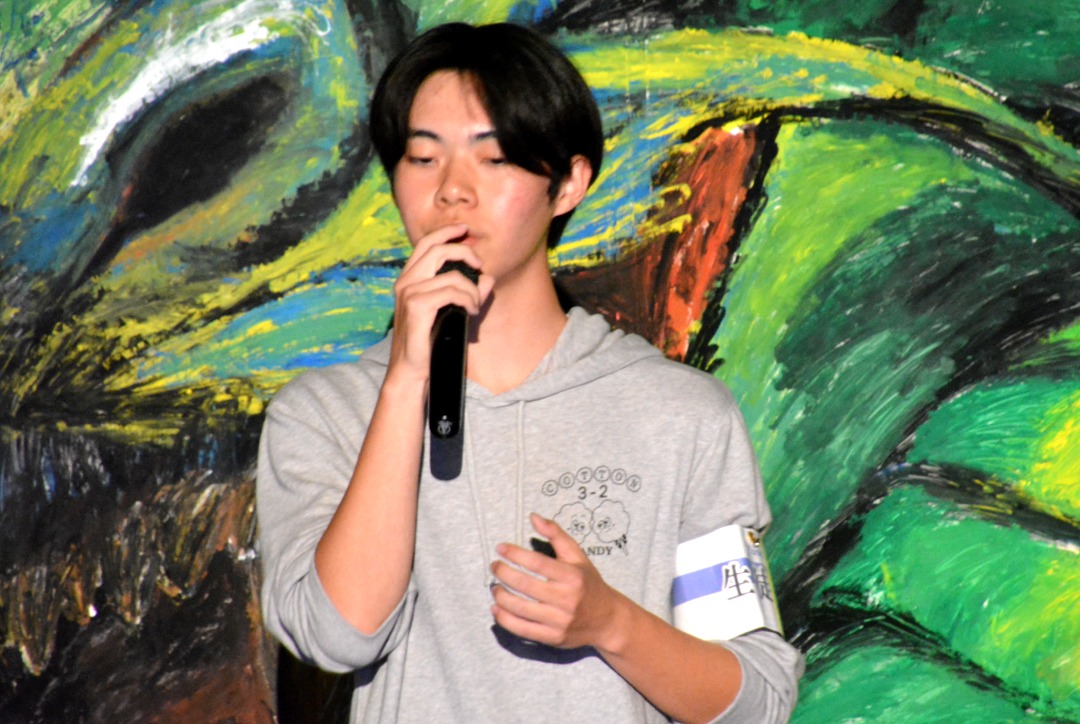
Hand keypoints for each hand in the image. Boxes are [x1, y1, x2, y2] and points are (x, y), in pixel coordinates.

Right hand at [387, 224, 493, 383]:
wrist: (412, 369)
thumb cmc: (431, 340)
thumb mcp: (451, 311)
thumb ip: (468, 293)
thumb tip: (488, 278)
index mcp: (409, 278)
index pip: (426, 244)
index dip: (446, 232)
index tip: (464, 229)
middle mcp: (406, 282)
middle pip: (438, 250)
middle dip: (465, 253)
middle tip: (480, 265)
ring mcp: (409, 293)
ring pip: (452, 275)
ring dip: (472, 290)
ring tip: (475, 305)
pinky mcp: (417, 306)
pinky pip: (452, 292)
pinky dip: (468, 299)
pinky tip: (472, 311)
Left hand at [490, 513, 625, 651]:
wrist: (607, 620)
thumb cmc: (588, 583)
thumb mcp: (577, 556)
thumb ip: (556, 534)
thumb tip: (532, 517)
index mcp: (572, 576)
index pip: (537, 563)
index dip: (515, 554)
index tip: (500, 548)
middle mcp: (566, 599)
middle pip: (525, 585)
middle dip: (503, 573)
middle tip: (494, 566)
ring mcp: (559, 621)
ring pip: (519, 609)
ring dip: (500, 596)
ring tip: (494, 586)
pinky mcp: (552, 637)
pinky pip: (522, 629)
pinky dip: (504, 619)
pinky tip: (496, 608)